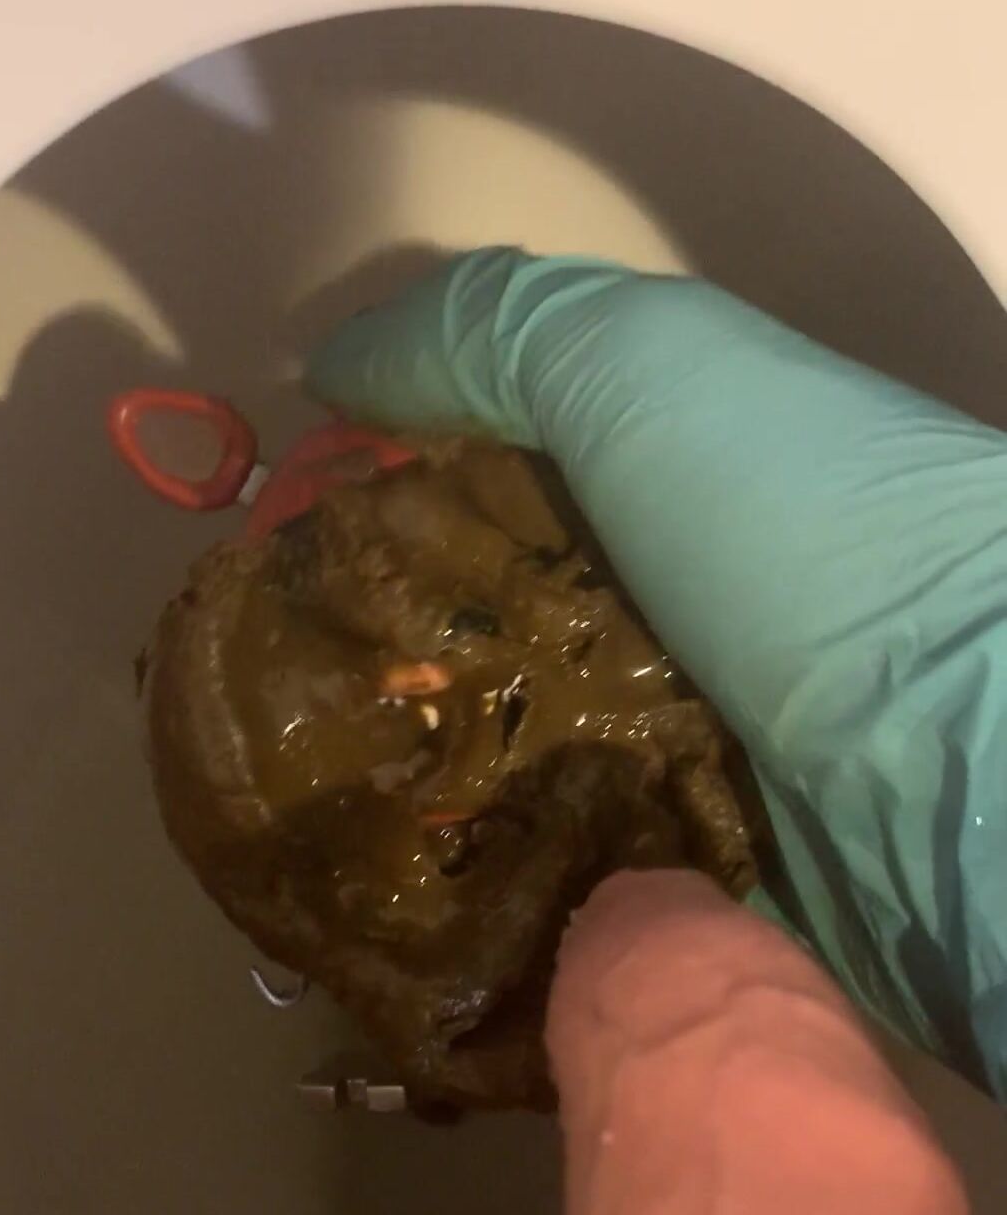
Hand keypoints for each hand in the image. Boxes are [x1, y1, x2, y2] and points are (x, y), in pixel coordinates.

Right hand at [308, 249, 1006, 1099]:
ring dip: (418, 780)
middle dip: (385, 660)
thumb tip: (334, 372)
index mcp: (666, 488)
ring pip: (513, 763)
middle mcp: (675, 619)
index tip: (276, 547)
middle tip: (276, 695)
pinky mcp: (686, 880)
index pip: (489, 488)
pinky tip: (393, 879)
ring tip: (301, 798)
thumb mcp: (646, 369)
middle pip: (492, 633)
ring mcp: (683, 756)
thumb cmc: (804, 534)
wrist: (964, 762)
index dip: (378, 504)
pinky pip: (560, 872)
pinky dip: (484, 873)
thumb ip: (489, 334)